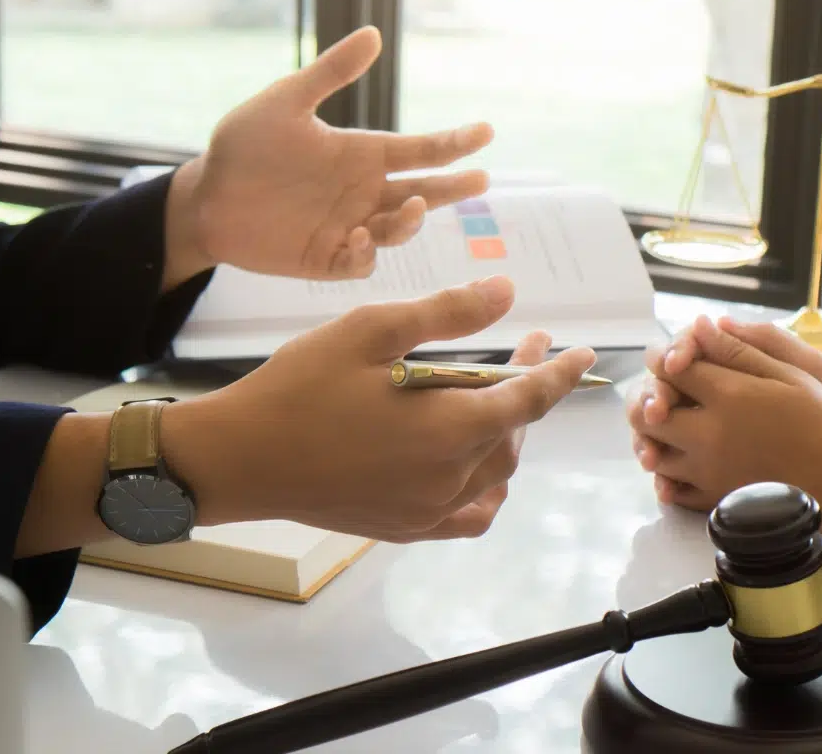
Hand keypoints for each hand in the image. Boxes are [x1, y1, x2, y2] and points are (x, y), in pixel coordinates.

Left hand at [162, 26, 494, 289]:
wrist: (204, 197)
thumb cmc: (244, 145)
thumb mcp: (286, 101)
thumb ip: (330, 73)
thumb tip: (374, 34)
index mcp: (363, 154)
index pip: (421, 150)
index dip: (454, 142)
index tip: (485, 131)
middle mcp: (364, 191)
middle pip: (423, 192)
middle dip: (453, 188)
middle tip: (480, 180)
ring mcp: (350, 226)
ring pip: (398, 229)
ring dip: (410, 221)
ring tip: (411, 208)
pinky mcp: (327, 258)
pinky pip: (360, 262)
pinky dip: (367, 253)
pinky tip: (359, 237)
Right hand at [165, 275, 596, 542]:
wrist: (238, 459)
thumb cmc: (300, 386)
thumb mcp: (372, 331)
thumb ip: (446, 313)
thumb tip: (506, 292)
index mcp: (449, 429)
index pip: (528, 401)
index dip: (560, 374)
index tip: (583, 352)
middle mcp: (449, 478)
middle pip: (513, 434)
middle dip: (526, 390)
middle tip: (521, 351)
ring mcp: (427, 510)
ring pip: (496, 474)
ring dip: (508, 435)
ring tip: (497, 398)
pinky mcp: (403, 529)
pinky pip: (469, 515)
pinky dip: (486, 488)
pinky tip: (478, 466)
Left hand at [626, 317, 821, 555]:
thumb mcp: (790, 374)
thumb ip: (739, 350)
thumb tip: (699, 326)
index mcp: (728, 396)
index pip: (670, 368)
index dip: (663, 357)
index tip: (671, 357)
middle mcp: (709, 435)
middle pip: (649, 412)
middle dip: (649, 397)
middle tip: (662, 392)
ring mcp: (709, 472)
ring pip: (654, 452)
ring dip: (653, 436)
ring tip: (670, 425)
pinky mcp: (715, 500)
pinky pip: (672, 488)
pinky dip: (668, 472)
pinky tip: (681, 460)